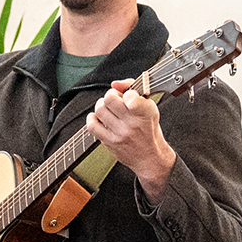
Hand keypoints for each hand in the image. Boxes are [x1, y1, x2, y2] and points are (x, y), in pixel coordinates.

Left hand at [86, 79, 175, 204]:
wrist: (150, 157)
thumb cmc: (149, 129)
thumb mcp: (149, 107)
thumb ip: (133, 90)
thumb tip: (115, 84)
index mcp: (146, 112)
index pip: (130, 95)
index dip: (126, 92)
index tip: (128, 96)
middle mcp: (133, 123)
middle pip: (110, 99)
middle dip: (110, 96)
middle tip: (114, 100)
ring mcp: (120, 133)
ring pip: (100, 110)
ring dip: (101, 105)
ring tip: (107, 109)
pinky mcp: (110, 142)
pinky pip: (92, 126)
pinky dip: (92, 118)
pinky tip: (98, 118)